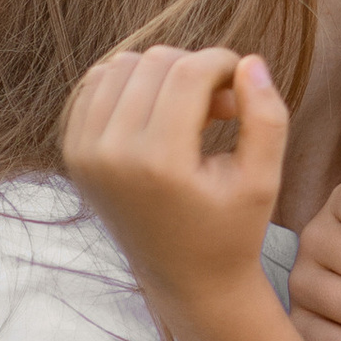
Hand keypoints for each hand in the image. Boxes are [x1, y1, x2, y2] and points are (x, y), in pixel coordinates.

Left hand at [61, 43, 289, 336]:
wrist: (184, 279)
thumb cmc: (232, 230)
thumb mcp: (264, 180)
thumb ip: (267, 118)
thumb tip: (248, 62)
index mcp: (159, 164)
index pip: (188, 72)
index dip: (223, 63)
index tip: (242, 85)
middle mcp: (111, 156)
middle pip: (154, 62)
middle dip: (195, 69)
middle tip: (221, 108)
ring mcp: (84, 154)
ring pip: (121, 65)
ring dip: (162, 74)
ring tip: (190, 112)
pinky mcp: (73, 152)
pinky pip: (95, 84)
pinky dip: (130, 86)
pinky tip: (160, 115)